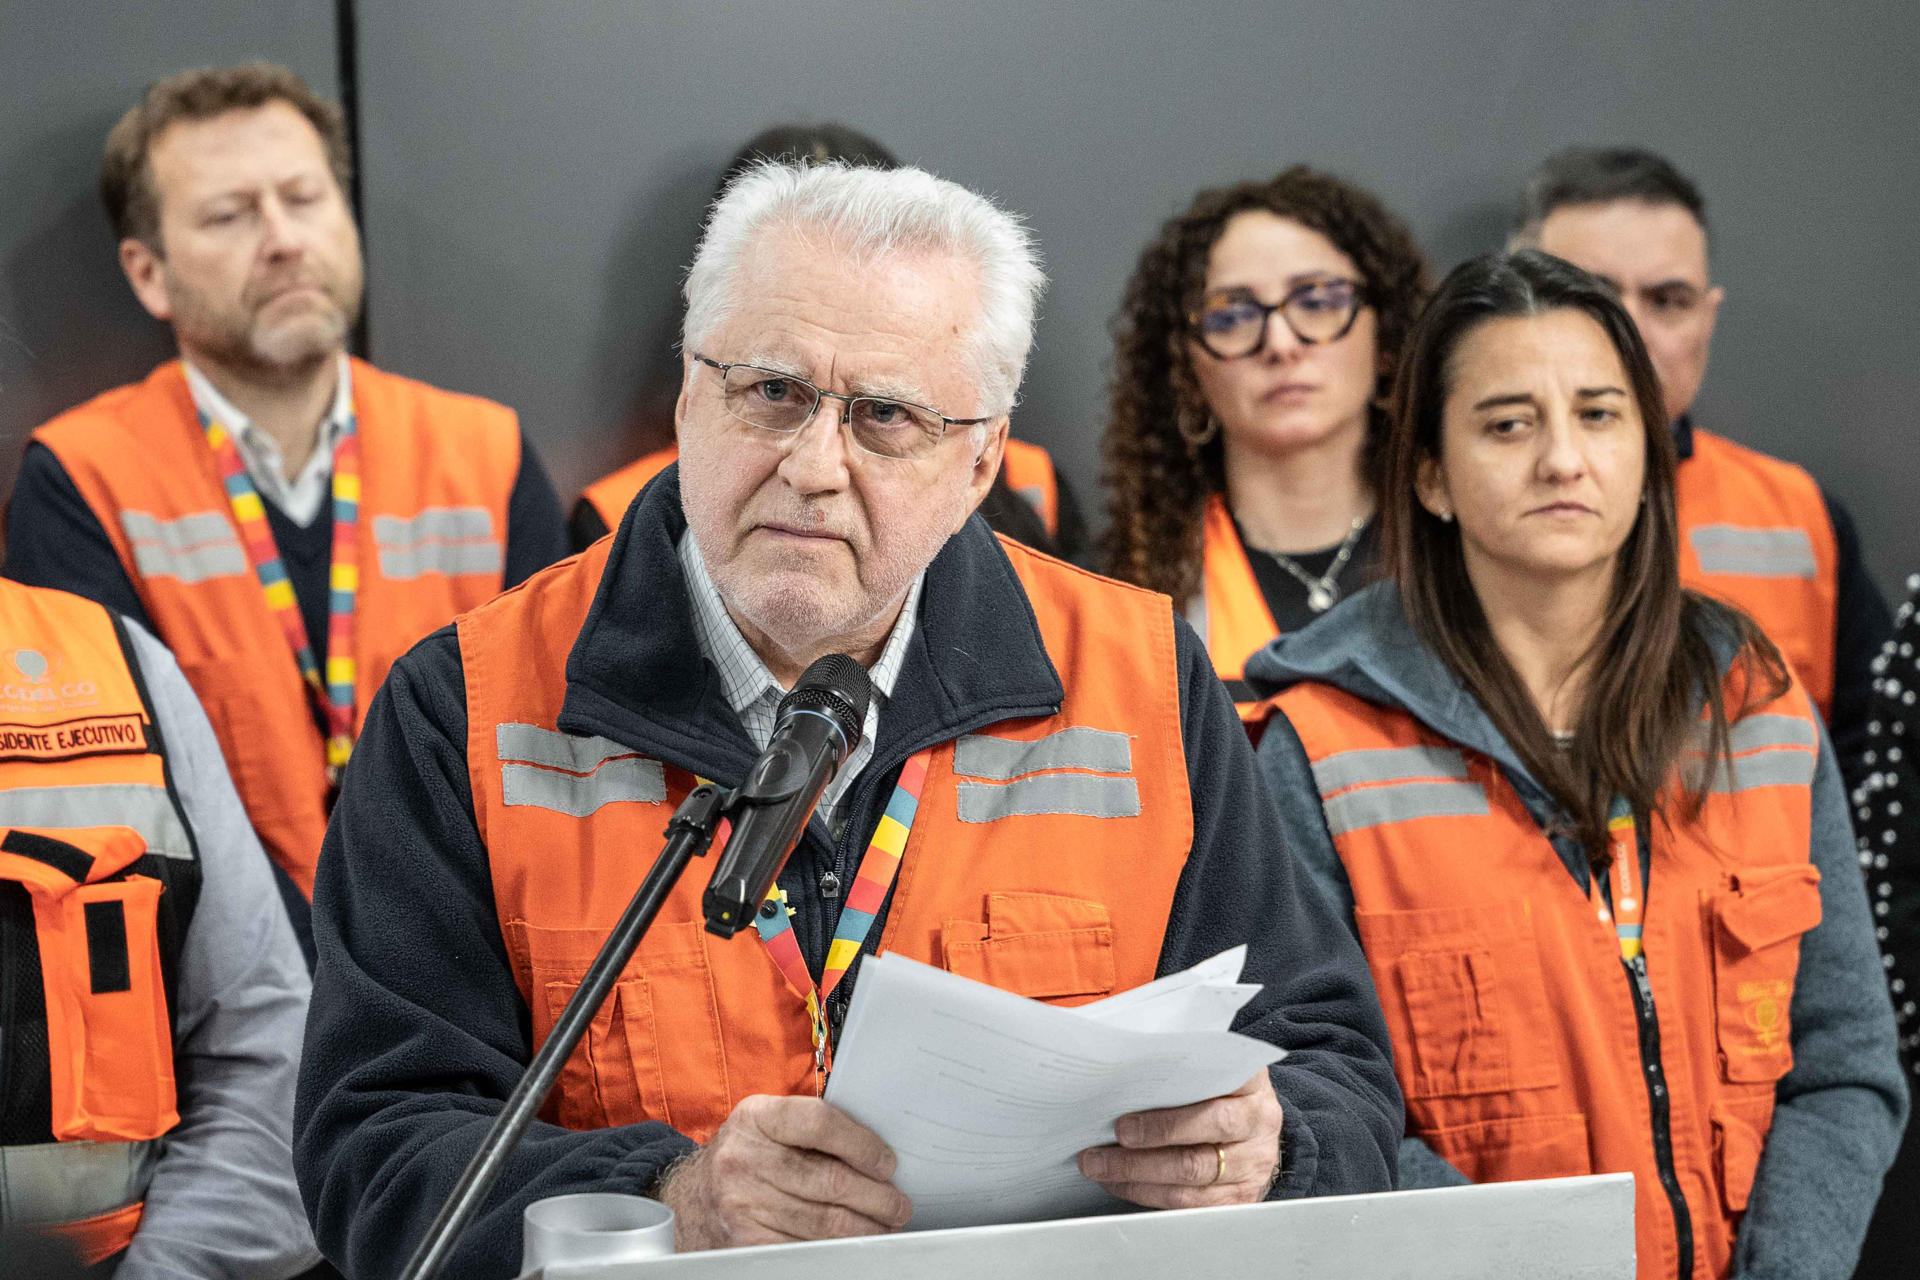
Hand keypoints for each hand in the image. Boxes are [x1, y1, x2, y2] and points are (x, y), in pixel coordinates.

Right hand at [656, 1094, 912, 1249]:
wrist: (692, 1200)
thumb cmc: (748, 1157)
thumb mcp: (767, 1125)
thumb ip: (811, 1126)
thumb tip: (877, 1152)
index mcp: (755, 1118)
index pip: (819, 1123)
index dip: (862, 1145)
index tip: (888, 1163)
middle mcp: (743, 1159)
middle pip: (829, 1180)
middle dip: (876, 1196)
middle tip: (898, 1204)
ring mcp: (741, 1205)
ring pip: (823, 1222)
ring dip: (865, 1227)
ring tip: (886, 1225)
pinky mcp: (744, 1243)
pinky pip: (805, 1250)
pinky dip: (838, 1250)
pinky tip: (856, 1244)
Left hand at [1077, 1071, 1282, 1208]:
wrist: (1257, 1121)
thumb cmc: (1221, 1087)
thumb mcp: (1211, 1066)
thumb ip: (1178, 1070)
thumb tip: (1119, 1082)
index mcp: (1250, 1083)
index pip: (1210, 1099)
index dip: (1166, 1119)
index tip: (1123, 1123)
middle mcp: (1257, 1124)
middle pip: (1197, 1149)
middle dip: (1142, 1153)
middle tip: (1102, 1151)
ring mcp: (1252, 1164)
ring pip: (1191, 1179)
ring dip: (1138, 1177)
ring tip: (1101, 1168)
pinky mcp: (1242, 1195)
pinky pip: (1192, 1204)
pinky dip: (1150, 1194)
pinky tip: (1123, 1183)